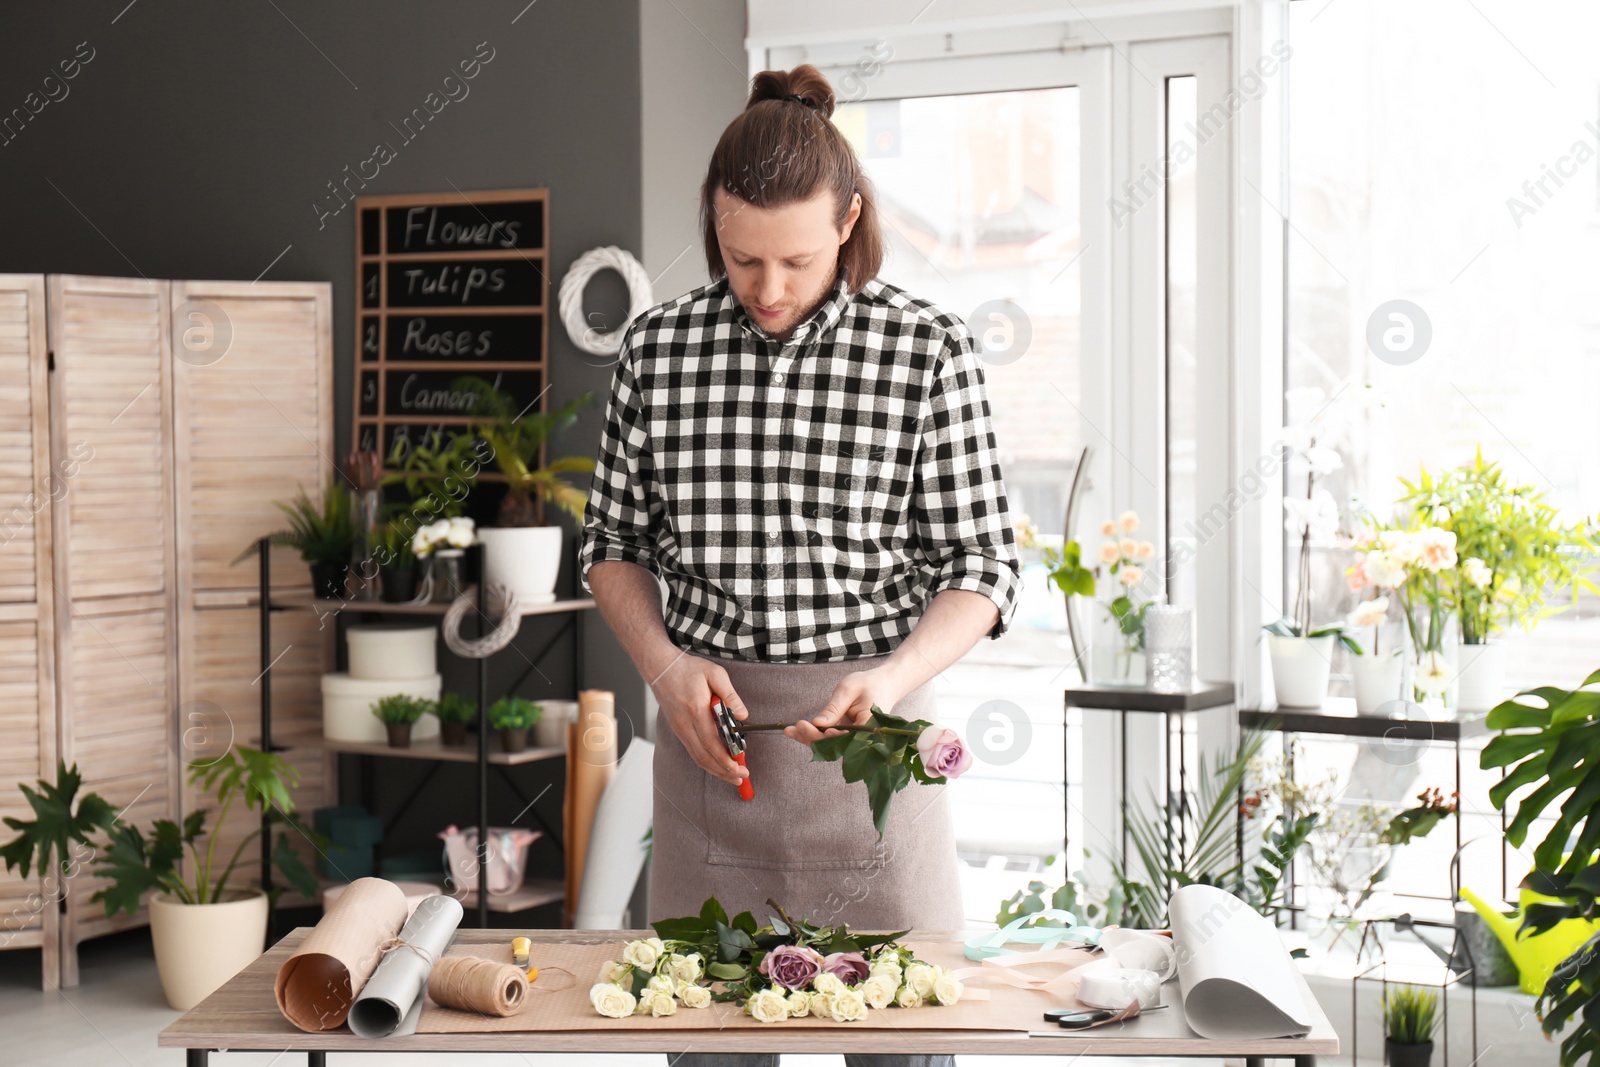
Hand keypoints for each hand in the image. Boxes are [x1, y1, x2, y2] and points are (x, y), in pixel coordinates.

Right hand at [649, 653, 749, 786]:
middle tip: (741, 777)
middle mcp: (685, 724)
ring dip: (715, 770)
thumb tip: (743, 716)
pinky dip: (706, 762)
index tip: (741, 767)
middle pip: (705, 756)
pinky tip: (717, 766)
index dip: (726, 759)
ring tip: (732, 777)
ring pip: (698, 758)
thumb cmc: (688, 669)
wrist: (661, 668)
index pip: (712, 743)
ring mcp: (680, 729)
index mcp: (696, 710)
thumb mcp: (715, 673)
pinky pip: (693, 752)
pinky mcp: (678, 730)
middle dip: (724, 771)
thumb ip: (730, 695)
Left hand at [786, 666, 907, 744]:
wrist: (884, 685)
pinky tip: (794, 731)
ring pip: (829, 745)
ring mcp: (853, 739)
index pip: (845, 737)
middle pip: (835, 745)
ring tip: (788, 730)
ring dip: (808, 739)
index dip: (826, 736)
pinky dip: (812, 734)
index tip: (809, 725)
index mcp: (869, 727)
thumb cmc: (869, 684)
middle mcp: (863, 738)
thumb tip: (817, 724)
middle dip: (813, 737)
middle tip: (794, 726)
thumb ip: (834, 708)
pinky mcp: (846, 735)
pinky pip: (828, 738)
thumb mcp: (849, 690)